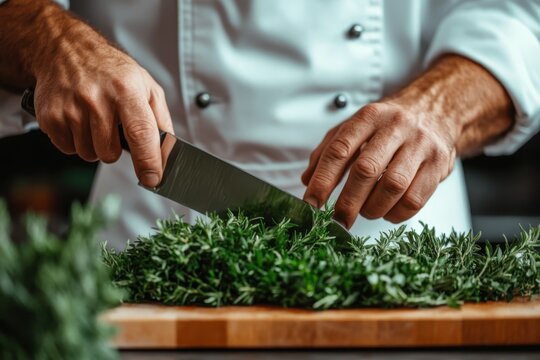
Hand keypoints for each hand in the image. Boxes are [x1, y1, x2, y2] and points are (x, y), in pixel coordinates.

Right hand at [30, 6, 173, 186]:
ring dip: (94, 145)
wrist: (67, 50)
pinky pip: (68, 149)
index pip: (141, 134)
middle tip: (113, 127)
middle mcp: (97, 99)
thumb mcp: (146, 86)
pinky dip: (75, 141)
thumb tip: (168, 151)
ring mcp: (71, 108)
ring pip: (89, 154)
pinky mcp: (50, 116)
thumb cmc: (111, 71)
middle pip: (110, 153)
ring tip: (95, 120)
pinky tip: (78, 120)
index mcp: (126, 90)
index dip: (148, 161)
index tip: (153, 179)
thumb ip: (161, 119)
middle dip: (114, 149)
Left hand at [302, 54, 514, 229]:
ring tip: (365, 212)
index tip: (312, 203)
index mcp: (368, 117)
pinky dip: (396, 213)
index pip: (339, 150)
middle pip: (366, 170)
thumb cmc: (388, 126)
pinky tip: (387, 211)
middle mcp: (395, 127)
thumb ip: (328, 151)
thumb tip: (307, 180)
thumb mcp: (355, 127)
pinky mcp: (439, 164)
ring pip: (392, 186)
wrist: (436, 111)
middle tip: (338, 220)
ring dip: (373, 208)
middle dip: (347, 202)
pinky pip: (415, 199)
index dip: (323, 180)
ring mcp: (420, 145)